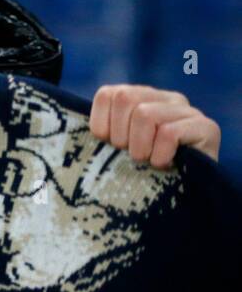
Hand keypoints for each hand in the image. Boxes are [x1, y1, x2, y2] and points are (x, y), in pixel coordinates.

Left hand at [90, 84, 221, 169]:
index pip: (108, 94)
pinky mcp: (207, 127)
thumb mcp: (120, 149)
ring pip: (145, 114)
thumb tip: (84, 131)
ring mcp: (188, 110)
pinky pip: (169, 133)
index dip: (101, 124)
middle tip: (130, 156)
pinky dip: (160, 155)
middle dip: (120, 135)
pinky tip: (164, 165)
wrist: (187, 196)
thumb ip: (105, 132)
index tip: (109, 145)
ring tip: (147, 162)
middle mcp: (166, 98)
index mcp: (142, 97)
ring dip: (140, 147)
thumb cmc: (145, 172)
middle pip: (124, 99)